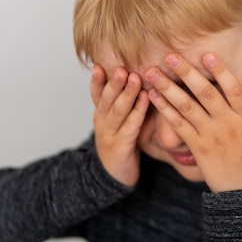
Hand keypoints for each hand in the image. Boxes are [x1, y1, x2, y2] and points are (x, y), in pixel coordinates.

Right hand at [91, 64, 148, 187]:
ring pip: (117, 111)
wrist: (114, 176)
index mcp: (100, 114)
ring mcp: (110, 135)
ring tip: (134, 77)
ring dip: (126, 94)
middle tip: (121, 67)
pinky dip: (138, 111)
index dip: (96, 80)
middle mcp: (102, 122)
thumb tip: (132, 75)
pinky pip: (130, 126)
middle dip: (114, 82)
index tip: (98, 65)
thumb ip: (121, 102)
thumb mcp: (116, 121)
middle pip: (106, 99)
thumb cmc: (120, 143)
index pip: (95, 94)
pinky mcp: (121, 147)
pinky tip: (145, 99)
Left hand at [145, 52, 241, 192]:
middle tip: (170, 55)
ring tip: (152, 72)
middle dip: (186, 72)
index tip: (207, 54)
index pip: (234, 88)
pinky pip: (178, 126)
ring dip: (167, 88)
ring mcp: (211, 136)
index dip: (221, 71)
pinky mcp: (198, 149)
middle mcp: (229, 123)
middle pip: (205, 93)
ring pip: (187, 107)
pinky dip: (165, 110)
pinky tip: (153, 96)